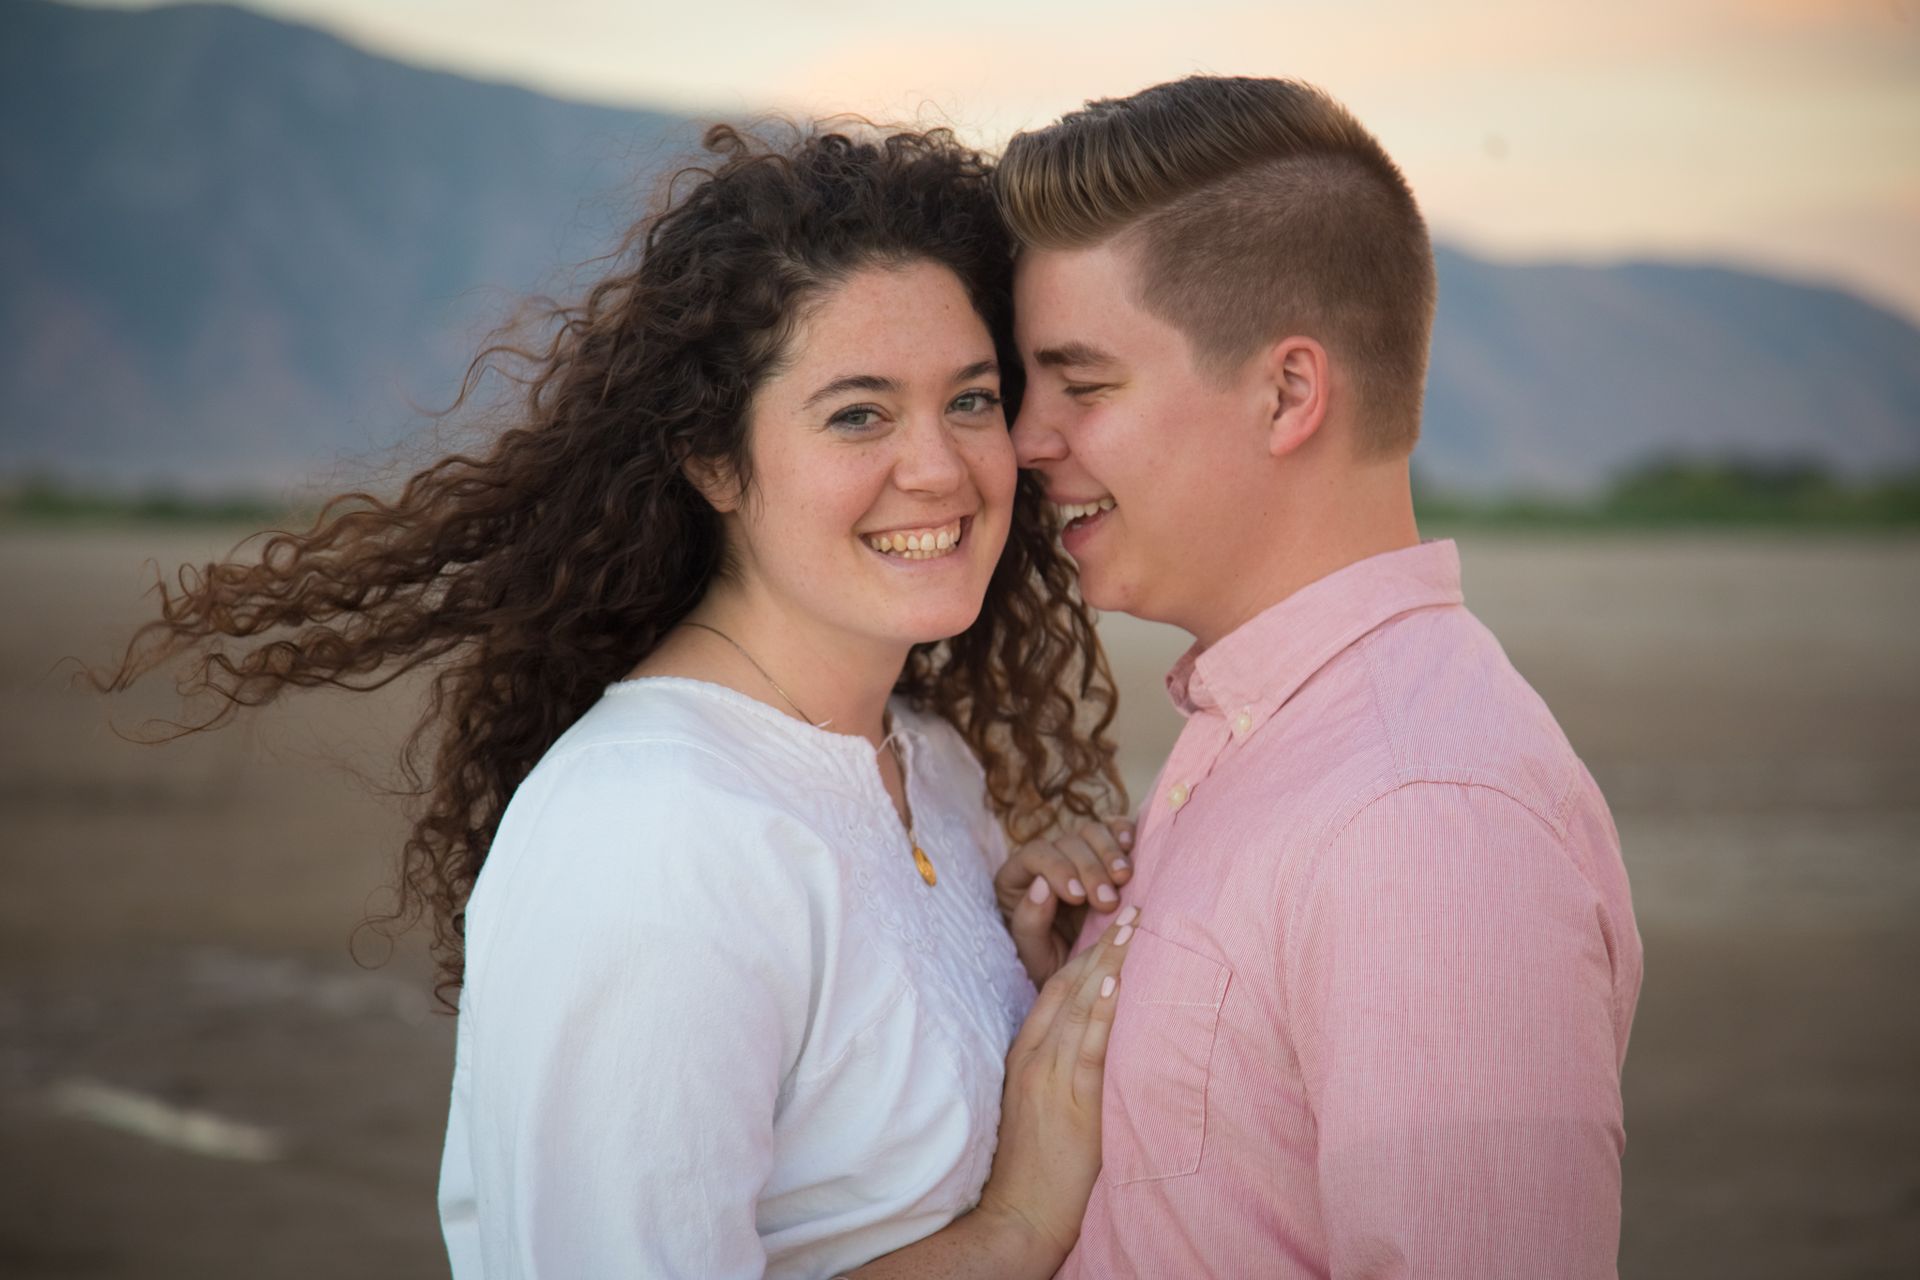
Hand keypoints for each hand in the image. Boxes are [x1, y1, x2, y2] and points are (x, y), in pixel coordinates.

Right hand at [972, 911, 1136, 1271]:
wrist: (1021, 1210)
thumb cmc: (1037, 1160)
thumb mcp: (1040, 1099)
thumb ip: (1062, 1062)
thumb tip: (1098, 1031)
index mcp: (1027, 1051)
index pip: (1056, 986)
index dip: (1086, 951)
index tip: (1114, 923)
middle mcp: (1035, 1055)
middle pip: (1069, 985)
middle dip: (1103, 944)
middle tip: (1135, 908)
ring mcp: (1049, 1075)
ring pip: (1079, 1005)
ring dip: (1109, 962)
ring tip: (1135, 927)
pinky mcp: (1068, 1100)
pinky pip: (1085, 1047)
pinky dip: (1101, 1012)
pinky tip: (1116, 982)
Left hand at [995, 816, 1134, 985]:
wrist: (1090, 982)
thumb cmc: (1056, 969)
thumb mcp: (1035, 957)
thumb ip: (1029, 923)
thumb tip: (1041, 885)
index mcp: (1017, 881)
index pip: (1035, 855)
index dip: (1057, 869)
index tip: (1079, 897)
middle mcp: (1047, 861)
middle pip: (1067, 842)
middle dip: (1090, 869)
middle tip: (1109, 902)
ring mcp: (1079, 854)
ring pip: (1092, 831)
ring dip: (1110, 852)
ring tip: (1124, 878)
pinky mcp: (1108, 853)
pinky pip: (1116, 828)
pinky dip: (1124, 831)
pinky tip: (1131, 847)